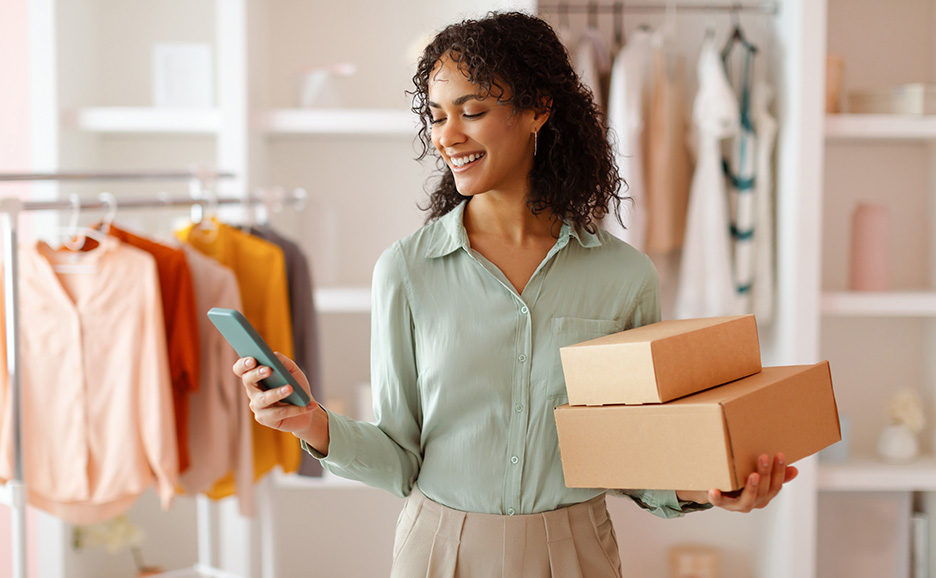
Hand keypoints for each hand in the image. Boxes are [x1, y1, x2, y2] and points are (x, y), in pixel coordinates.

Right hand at [234, 353, 321, 435]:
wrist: (306, 408)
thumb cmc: (297, 387)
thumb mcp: (293, 371)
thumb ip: (283, 362)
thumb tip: (274, 355)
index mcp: (256, 376)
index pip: (241, 369)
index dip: (243, 364)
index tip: (252, 359)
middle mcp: (252, 391)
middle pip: (248, 381)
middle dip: (257, 374)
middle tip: (269, 370)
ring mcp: (257, 406)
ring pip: (264, 398)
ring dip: (277, 393)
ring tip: (290, 388)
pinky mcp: (265, 419)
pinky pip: (278, 413)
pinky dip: (295, 409)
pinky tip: (308, 405)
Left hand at [676, 453, 798, 512]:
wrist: (713, 488)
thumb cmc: (739, 480)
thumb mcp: (758, 475)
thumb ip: (774, 475)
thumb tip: (794, 469)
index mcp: (765, 495)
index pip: (776, 484)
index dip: (779, 470)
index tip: (780, 454)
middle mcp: (754, 502)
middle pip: (764, 490)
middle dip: (765, 473)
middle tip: (764, 457)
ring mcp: (738, 505)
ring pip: (748, 499)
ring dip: (751, 487)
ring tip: (753, 475)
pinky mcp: (721, 504)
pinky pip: (719, 502)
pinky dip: (717, 497)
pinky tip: (714, 490)